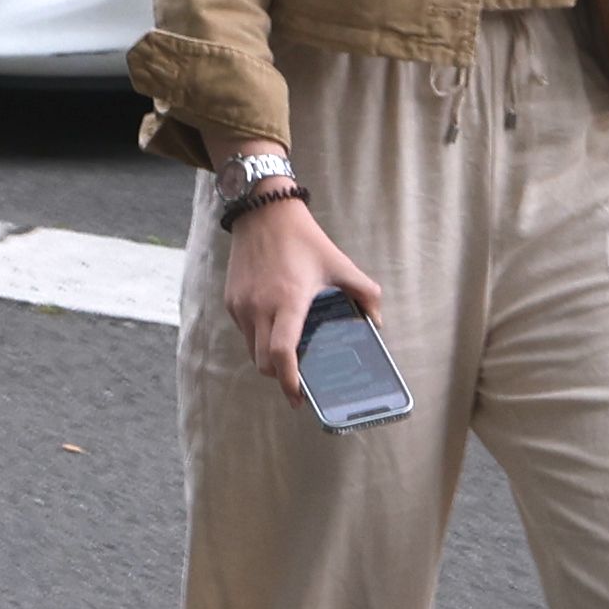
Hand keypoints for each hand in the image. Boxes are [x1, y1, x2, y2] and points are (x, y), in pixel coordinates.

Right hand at [221, 192, 385, 407]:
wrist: (263, 211)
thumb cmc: (303, 238)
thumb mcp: (339, 263)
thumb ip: (365, 293)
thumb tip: (376, 323)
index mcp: (289, 300)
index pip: (282, 353)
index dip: (289, 381)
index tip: (299, 396)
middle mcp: (260, 306)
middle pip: (263, 362)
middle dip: (280, 377)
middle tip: (297, 381)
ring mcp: (241, 304)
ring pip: (251, 349)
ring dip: (268, 359)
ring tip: (287, 354)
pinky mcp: (231, 299)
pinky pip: (243, 331)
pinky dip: (257, 338)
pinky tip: (274, 326)